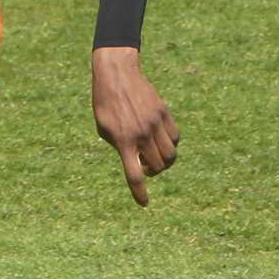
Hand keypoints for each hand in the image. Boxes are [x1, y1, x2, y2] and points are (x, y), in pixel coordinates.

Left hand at [92, 46, 178, 205]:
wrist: (117, 74)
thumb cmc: (105, 103)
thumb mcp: (104, 128)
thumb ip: (119, 146)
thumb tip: (137, 160)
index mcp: (122, 140)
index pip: (134, 174)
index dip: (139, 192)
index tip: (144, 203)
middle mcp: (141, 134)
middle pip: (158, 166)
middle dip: (153, 172)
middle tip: (144, 165)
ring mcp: (155, 123)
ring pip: (170, 154)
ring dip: (164, 161)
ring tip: (152, 155)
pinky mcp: (164, 113)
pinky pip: (175, 138)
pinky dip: (171, 145)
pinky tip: (160, 140)